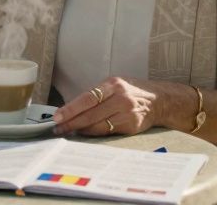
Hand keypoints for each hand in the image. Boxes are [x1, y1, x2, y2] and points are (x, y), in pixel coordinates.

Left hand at [53, 76, 171, 135]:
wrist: (158, 100)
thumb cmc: (130, 91)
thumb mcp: (114, 85)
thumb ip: (96, 95)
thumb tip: (71, 108)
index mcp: (113, 84)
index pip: (87, 98)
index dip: (71, 109)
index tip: (57, 117)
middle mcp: (121, 98)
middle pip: (91, 114)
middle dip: (71, 122)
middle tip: (57, 128)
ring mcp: (127, 113)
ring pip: (98, 125)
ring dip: (81, 130)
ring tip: (67, 132)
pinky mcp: (131, 126)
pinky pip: (108, 132)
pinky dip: (94, 133)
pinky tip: (85, 133)